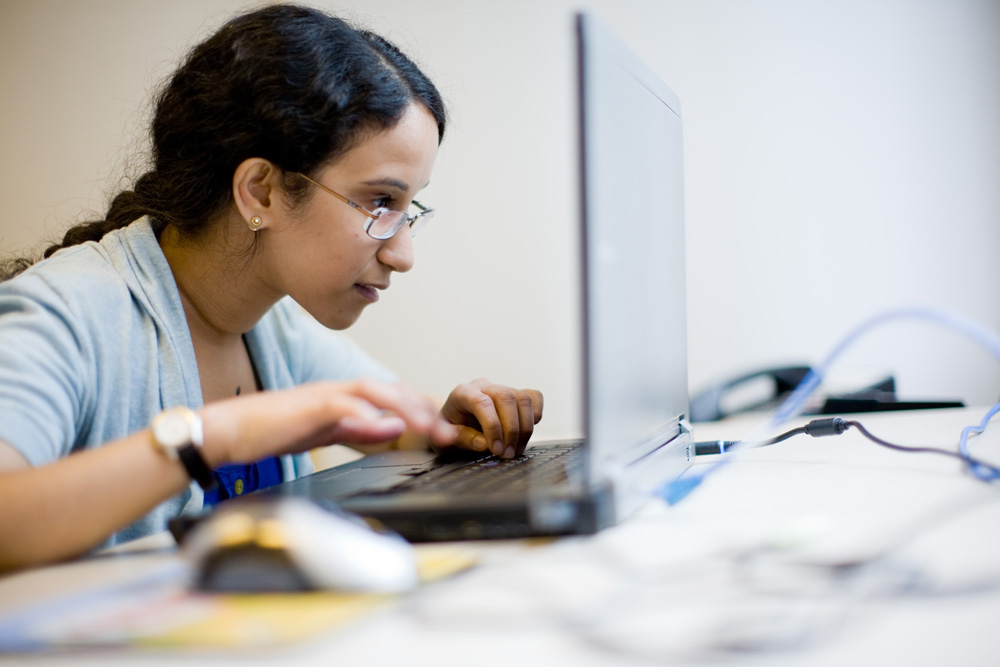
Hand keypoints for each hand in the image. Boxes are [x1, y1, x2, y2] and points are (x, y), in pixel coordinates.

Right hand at [200, 379, 458, 466]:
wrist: (233, 430)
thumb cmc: (276, 431)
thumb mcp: (328, 433)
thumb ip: (360, 430)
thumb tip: (393, 428)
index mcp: (345, 396)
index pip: (391, 397)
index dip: (420, 410)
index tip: (443, 430)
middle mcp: (339, 389)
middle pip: (391, 391)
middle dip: (423, 410)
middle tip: (447, 434)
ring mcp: (325, 394)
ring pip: (374, 391)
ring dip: (405, 409)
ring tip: (428, 428)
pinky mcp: (309, 406)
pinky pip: (342, 407)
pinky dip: (364, 415)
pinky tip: (382, 427)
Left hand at [439, 378, 543, 458]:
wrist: (455, 424)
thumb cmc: (450, 430)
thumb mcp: (444, 439)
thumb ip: (461, 439)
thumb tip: (484, 443)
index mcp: (462, 393)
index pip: (482, 402)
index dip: (492, 426)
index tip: (496, 449)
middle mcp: (483, 386)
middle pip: (506, 398)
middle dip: (511, 430)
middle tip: (507, 454)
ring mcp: (501, 388)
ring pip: (523, 399)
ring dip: (525, 428)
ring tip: (515, 450)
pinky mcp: (516, 394)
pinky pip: (534, 396)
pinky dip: (536, 413)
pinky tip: (526, 432)